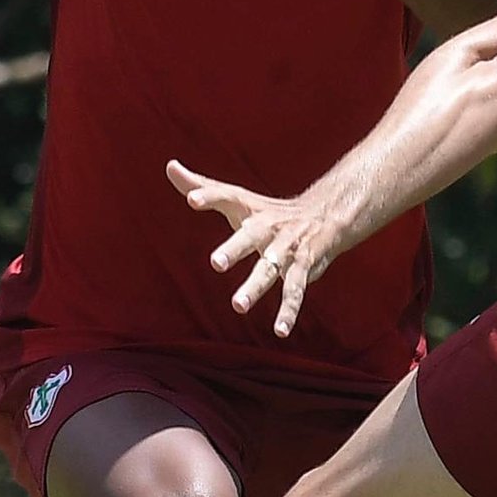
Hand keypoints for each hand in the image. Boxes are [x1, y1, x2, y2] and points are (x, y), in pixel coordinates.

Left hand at [168, 159, 337, 338]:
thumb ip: (203, 186)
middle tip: (216, 263)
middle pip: (251, 235)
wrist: (326, 216)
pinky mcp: (303, 267)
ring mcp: (287, 248)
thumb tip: (170, 166)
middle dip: (235, 248)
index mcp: (251, 209)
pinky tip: (280, 330)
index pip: (228, 196)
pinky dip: (289, 311)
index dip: (210, 195)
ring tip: (237, 306)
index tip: (192, 199)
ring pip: (271, 268)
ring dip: (256, 286)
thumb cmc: (269, 212)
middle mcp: (269, 227)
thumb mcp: (238, 199)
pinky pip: (295, 291)